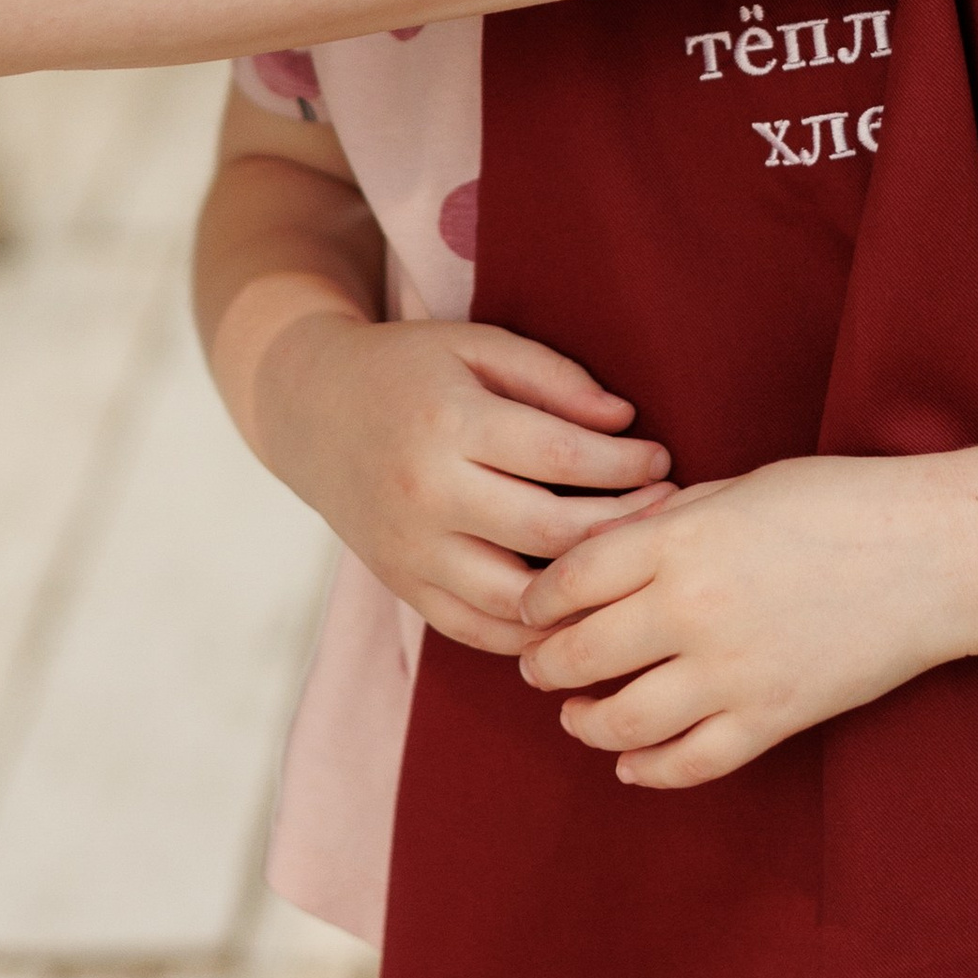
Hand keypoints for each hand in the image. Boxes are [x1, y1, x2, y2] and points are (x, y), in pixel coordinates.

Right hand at [253, 313, 673, 653]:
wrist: (312, 410)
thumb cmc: (408, 369)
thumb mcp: (475, 346)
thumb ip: (552, 378)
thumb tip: (625, 422)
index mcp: (448, 422)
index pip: (558, 454)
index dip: (623, 463)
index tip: (661, 460)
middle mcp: (427, 493)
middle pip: (547, 530)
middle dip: (620, 526)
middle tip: (665, 512)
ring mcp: (412, 550)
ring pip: (518, 598)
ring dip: (585, 593)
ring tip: (628, 570)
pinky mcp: (403, 587)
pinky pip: (479, 630)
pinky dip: (533, 631)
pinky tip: (574, 609)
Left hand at [516, 455, 964, 786]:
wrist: (932, 555)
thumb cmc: (838, 502)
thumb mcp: (740, 487)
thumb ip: (670, 521)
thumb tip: (613, 544)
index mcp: (679, 540)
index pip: (571, 579)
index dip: (537, 600)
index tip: (526, 609)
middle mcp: (691, 610)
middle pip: (581, 654)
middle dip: (544, 665)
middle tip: (535, 666)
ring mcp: (730, 672)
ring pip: (622, 720)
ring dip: (585, 722)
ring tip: (576, 715)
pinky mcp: (771, 719)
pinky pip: (689, 762)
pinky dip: (648, 769)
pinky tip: (630, 762)